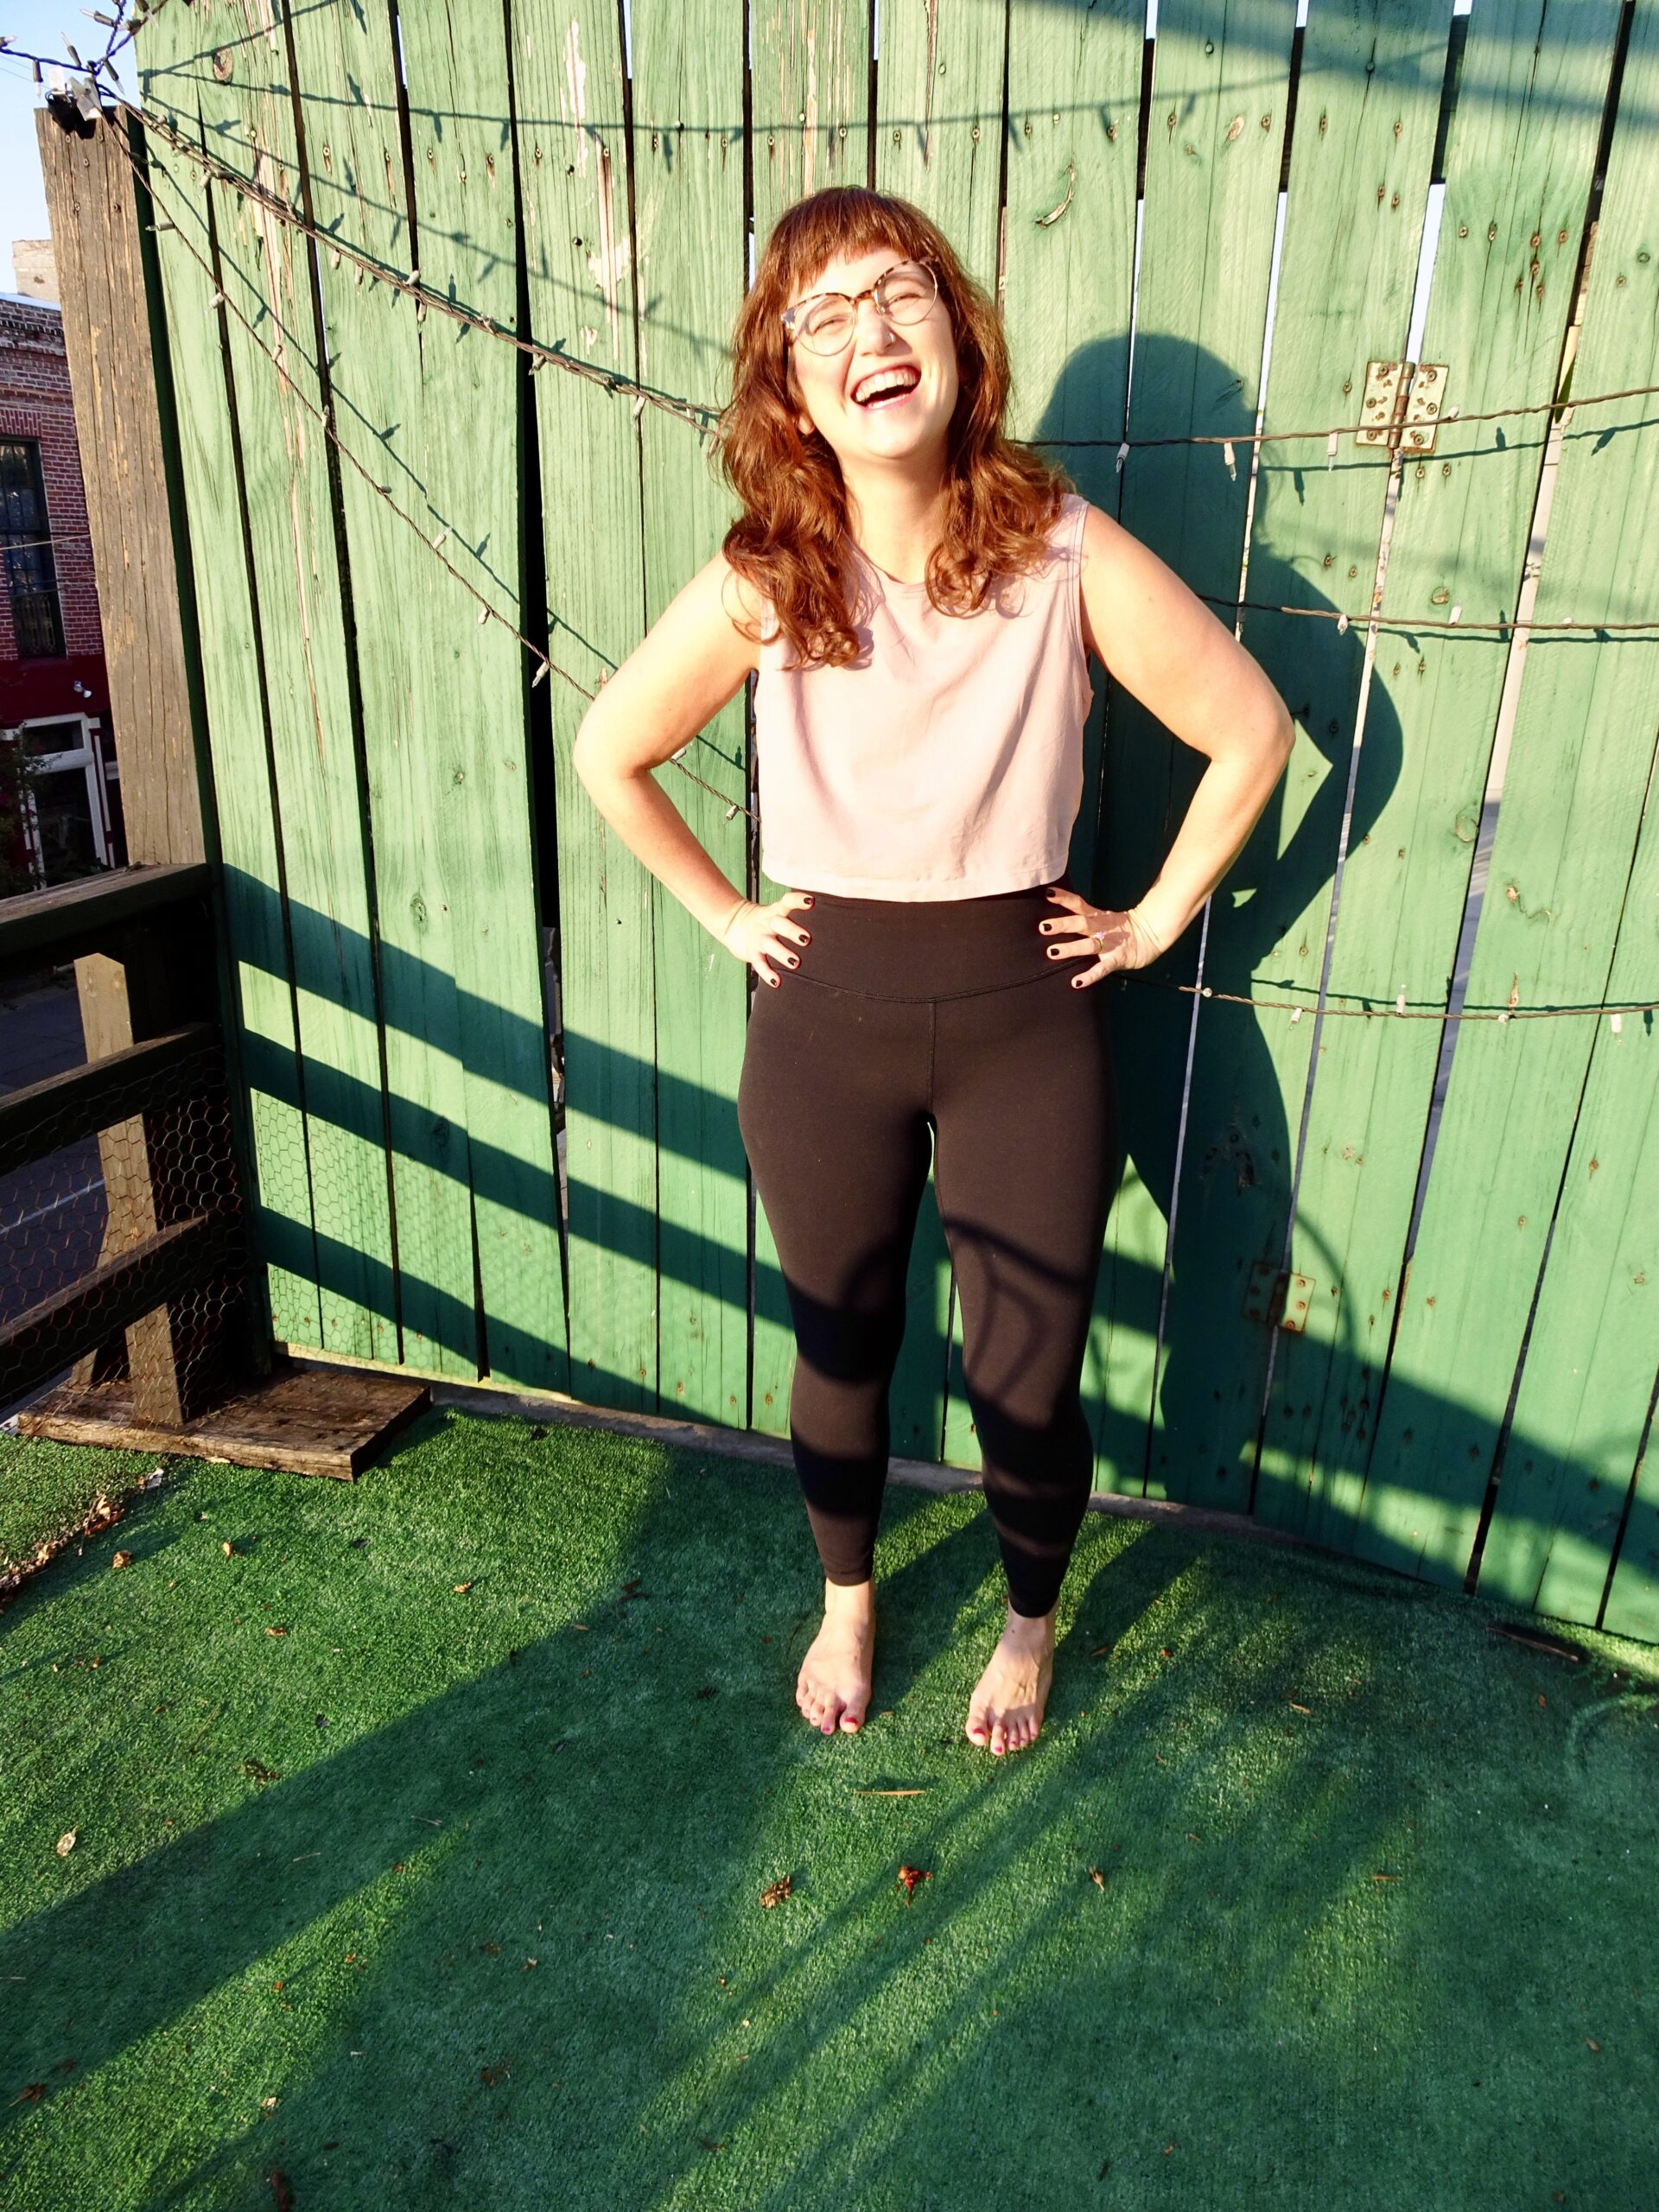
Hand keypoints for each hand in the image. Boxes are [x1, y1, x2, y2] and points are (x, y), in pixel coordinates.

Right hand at [720, 889, 813, 986]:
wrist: (734, 923)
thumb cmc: (766, 920)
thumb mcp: (776, 911)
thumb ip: (794, 913)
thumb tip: (825, 921)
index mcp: (776, 911)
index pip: (787, 902)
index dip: (798, 900)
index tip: (811, 901)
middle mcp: (768, 923)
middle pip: (779, 924)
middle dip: (792, 931)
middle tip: (806, 939)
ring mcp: (759, 938)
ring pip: (770, 945)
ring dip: (782, 954)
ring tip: (795, 963)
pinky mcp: (752, 952)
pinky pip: (759, 963)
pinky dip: (767, 973)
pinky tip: (776, 982)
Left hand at [1039, 886, 1166, 987]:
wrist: (1152, 935)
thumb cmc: (1122, 929)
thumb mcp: (1103, 918)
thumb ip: (1085, 917)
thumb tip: (1060, 913)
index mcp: (1099, 917)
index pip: (1079, 904)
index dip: (1064, 898)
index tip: (1048, 893)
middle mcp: (1103, 928)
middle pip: (1081, 924)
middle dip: (1062, 925)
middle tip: (1043, 926)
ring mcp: (1110, 944)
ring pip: (1089, 945)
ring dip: (1071, 948)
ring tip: (1052, 952)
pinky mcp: (1118, 959)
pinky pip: (1102, 969)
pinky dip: (1090, 976)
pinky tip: (1076, 982)